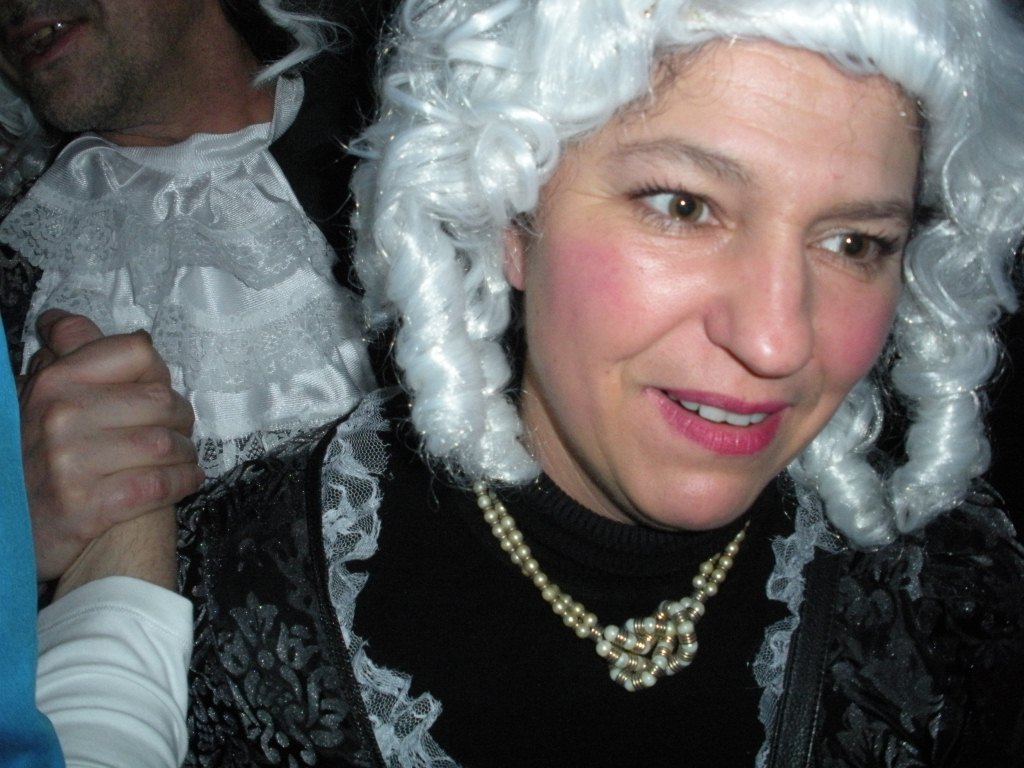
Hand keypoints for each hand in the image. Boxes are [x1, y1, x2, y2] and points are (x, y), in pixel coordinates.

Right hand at [19, 310, 202, 582]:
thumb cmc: (37, 457)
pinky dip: (184, 481)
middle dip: (181, 418)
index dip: (157, 372)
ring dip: (186, 453)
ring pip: (165, 443)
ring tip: (183, 457)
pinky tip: (187, 480)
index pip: (138, 351)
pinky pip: (159, 484)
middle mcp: (60, 416)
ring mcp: (70, 462)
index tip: (155, 389)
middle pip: (162, 399)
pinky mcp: (86, 506)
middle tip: (178, 430)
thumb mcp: (38, 399)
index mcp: (55, 381)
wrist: (13, 530)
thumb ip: (62, 358)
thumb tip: (62, 321)